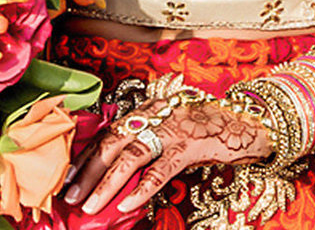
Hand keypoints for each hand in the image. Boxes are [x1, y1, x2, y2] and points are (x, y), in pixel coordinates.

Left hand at [62, 95, 271, 215]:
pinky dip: (142, 188)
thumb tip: (119, 173)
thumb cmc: (208, 127)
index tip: (66, 176)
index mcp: (147, 109)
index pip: (107, 133)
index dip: (85, 155)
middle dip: (87, 170)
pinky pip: (161, 169)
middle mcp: (155, 114)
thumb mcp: (172, 126)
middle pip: (111, 143)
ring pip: (131, 157)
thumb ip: (148, 140)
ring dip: (106, 183)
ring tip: (90, 205)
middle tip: (68, 193)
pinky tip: (128, 203)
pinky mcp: (191, 145)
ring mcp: (172, 128)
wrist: (247, 120)